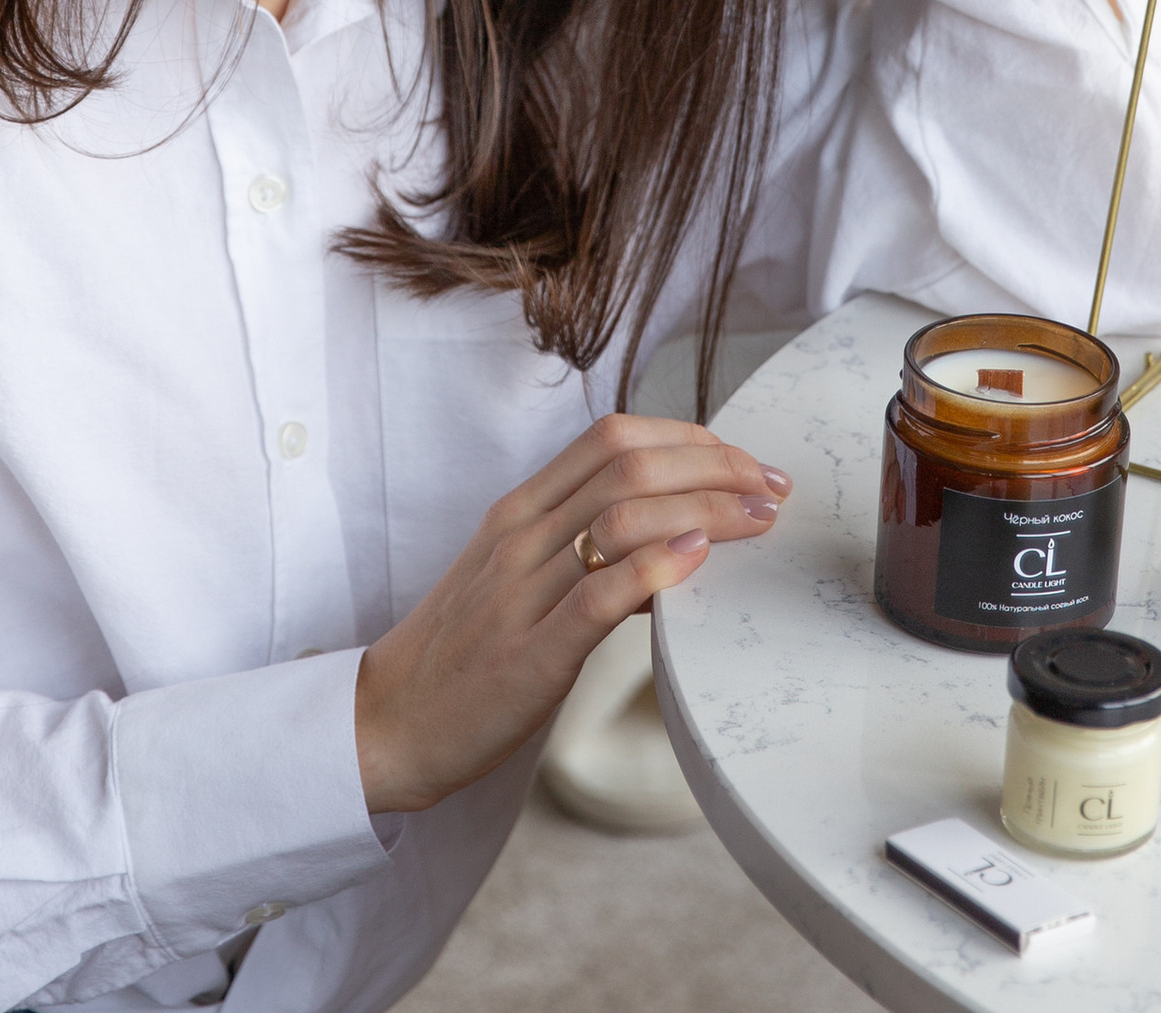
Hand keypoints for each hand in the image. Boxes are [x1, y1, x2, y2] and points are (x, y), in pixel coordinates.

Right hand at [353, 413, 790, 814]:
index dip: (688, 437)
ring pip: (621, 516)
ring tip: (759, 518)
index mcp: (519, 511)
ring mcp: (521, 591)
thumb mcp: (517, 577)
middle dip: (715, 466)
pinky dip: (652, 568)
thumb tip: (673, 532)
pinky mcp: (527, 654)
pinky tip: (696, 560)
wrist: (388, 723)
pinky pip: (595, 596)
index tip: (743, 461)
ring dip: (705, 508)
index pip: (612, 438)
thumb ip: (580, 544)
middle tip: (772, 487)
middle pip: (628, 465)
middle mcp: (520, 536)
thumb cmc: (463, 652)